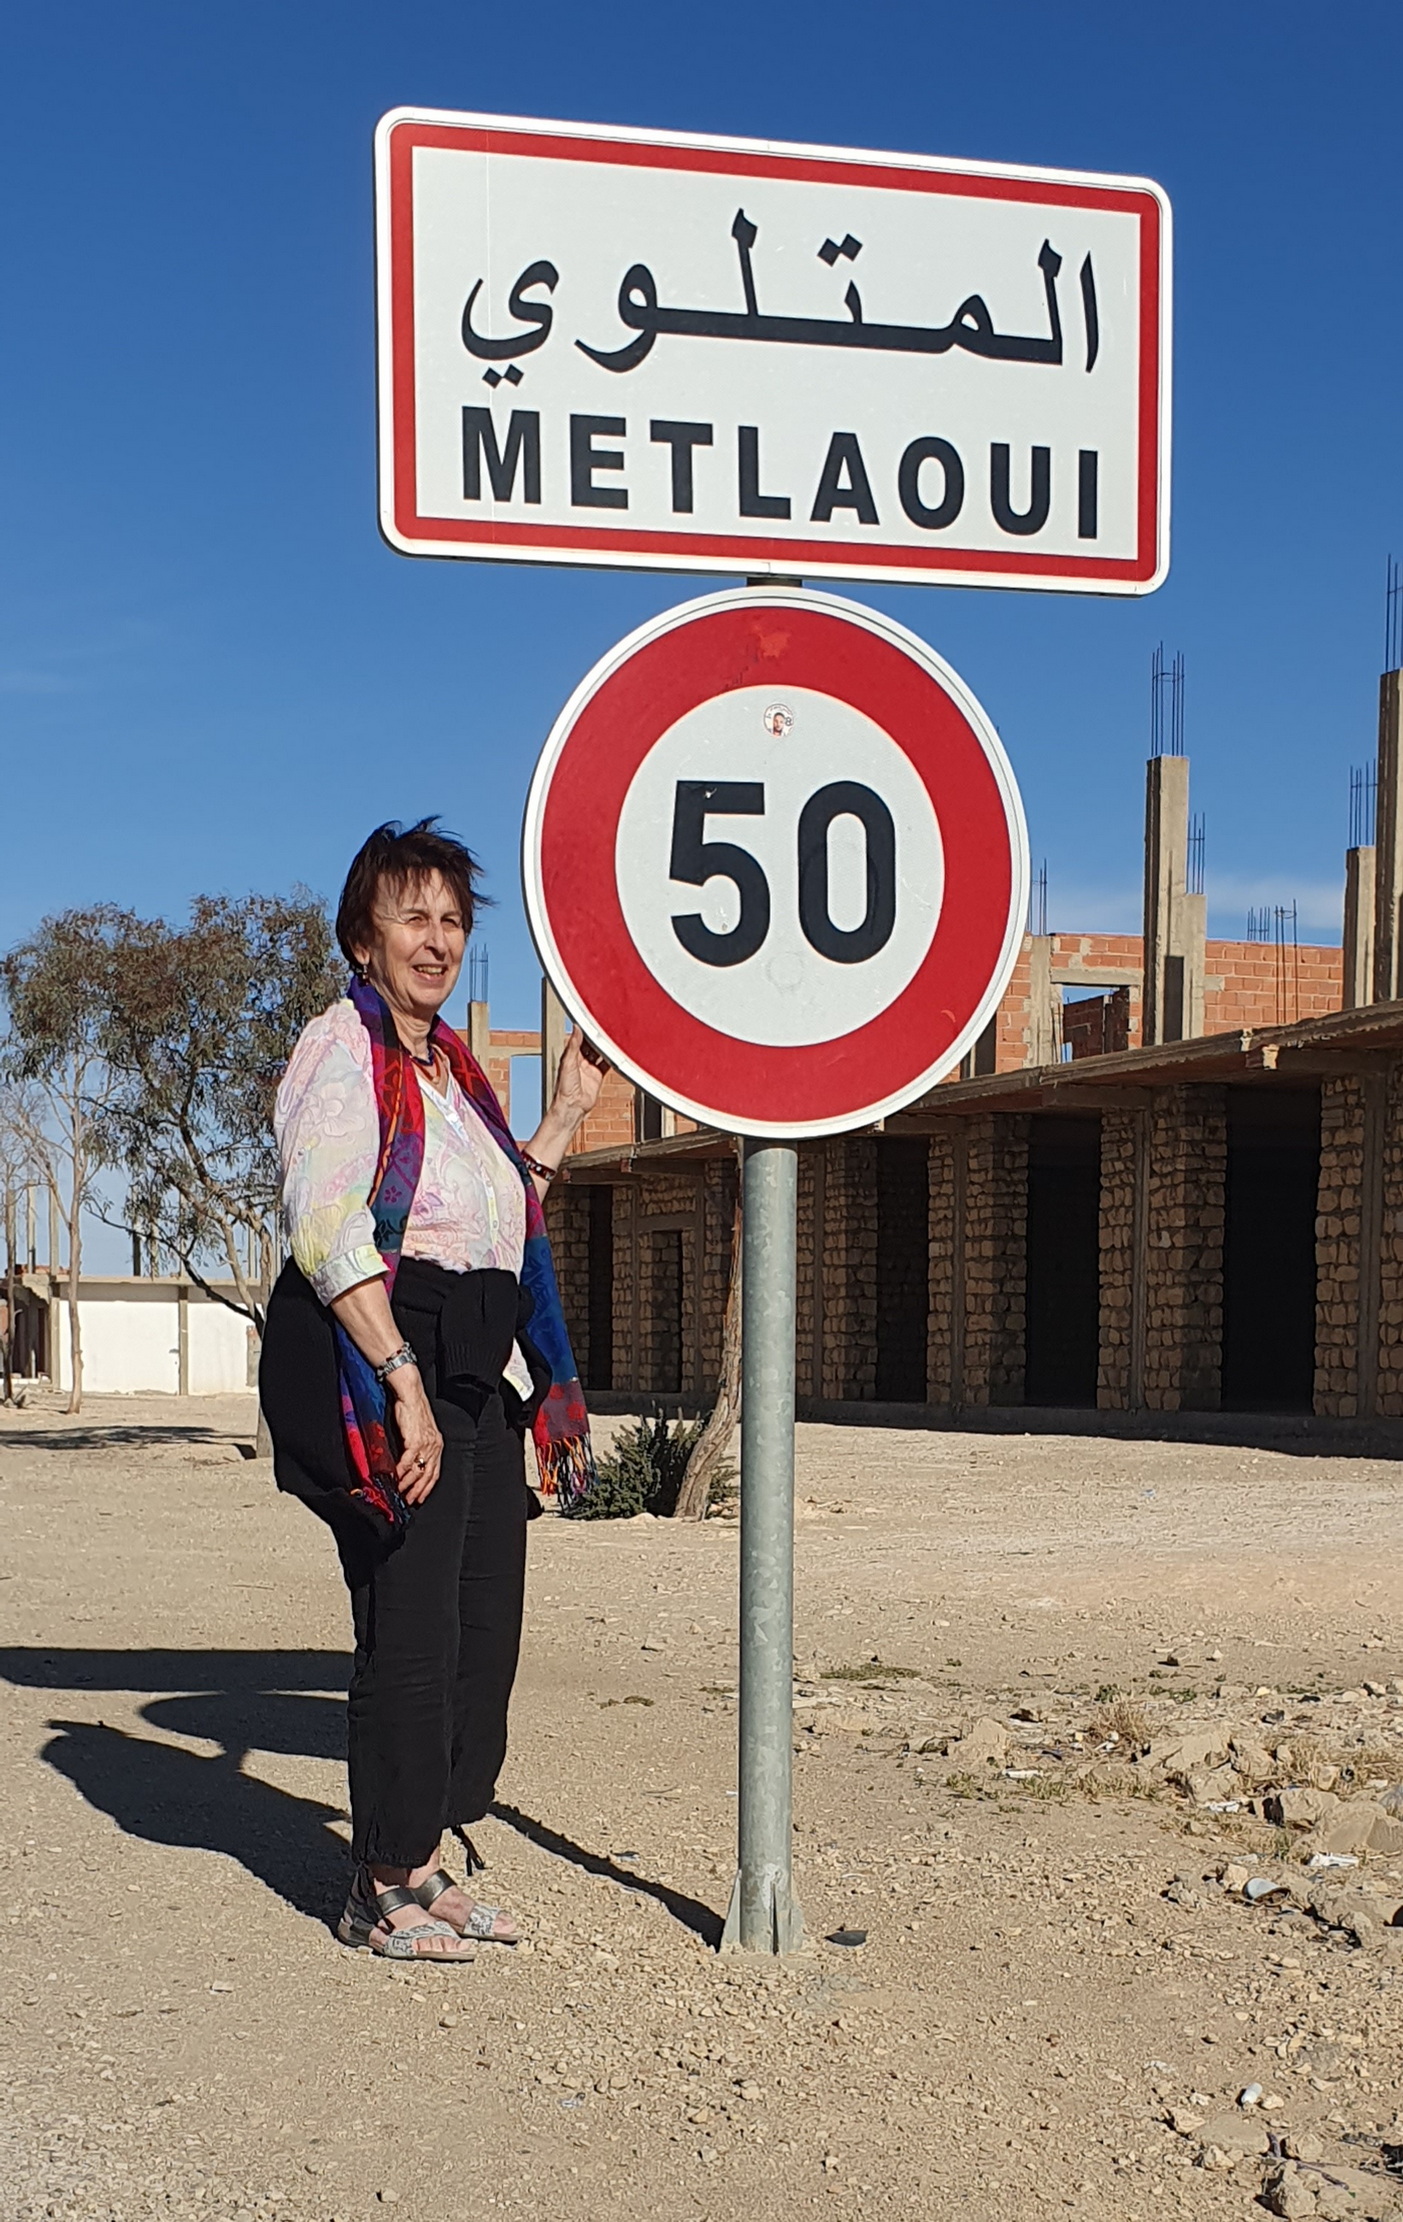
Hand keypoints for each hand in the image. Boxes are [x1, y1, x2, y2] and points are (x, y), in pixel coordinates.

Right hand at [388, 1367, 442, 1502]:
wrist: (410, 1395)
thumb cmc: (413, 1410)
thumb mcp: (419, 1431)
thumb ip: (417, 1446)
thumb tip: (409, 1461)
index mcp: (437, 1444)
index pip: (435, 1471)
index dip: (427, 1486)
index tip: (420, 1497)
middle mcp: (434, 1445)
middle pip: (428, 1474)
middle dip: (418, 1490)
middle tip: (410, 1500)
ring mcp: (426, 1444)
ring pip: (418, 1470)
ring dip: (408, 1483)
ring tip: (400, 1491)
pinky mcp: (415, 1440)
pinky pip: (408, 1461)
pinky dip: (401, 1471)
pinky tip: (396, 1477)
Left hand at [547, 1030, 607, 1129]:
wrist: (572, 1106)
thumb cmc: (564, 1088)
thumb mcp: (568, 1063)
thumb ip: (574, 1045)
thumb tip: (576, 1028)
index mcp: (570, 1055)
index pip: (580, 1038)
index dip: (586, 1030)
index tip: (594, 1021)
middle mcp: (580, 1061)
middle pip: (591, 1045)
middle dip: (598, 1038)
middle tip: (607, 1028)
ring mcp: (589, 1068)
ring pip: (600, 1053)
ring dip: (605, 1047)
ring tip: (613, 1038)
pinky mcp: (597, 1076)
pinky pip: (606, 1065)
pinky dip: (612, 1059)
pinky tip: (616, 1053)